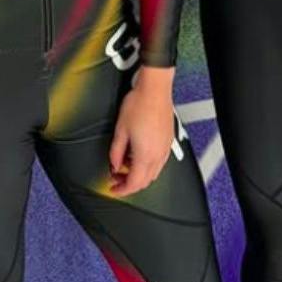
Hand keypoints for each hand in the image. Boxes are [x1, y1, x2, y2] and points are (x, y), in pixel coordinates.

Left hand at [108, 66, 177, 196]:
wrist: (154, 91)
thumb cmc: (138, 105)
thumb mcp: (120, 130)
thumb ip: (115, 151)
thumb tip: (113, 164)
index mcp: (145, 155)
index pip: (134, 183)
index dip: (122, 190)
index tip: (113, 189)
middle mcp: (158, 156)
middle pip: (145, 181)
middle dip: (128, 183)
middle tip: (115, 178)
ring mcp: (165, 150)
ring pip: (152, 173)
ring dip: (137, 174)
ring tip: (123, 165)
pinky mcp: (168, 143)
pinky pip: (158, 163)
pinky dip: (146, 165)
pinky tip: (136, 156)